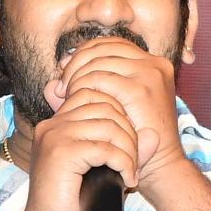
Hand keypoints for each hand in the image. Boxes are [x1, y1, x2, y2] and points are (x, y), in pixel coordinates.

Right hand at [19, 82, 139, 210]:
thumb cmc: (72, 206)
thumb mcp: (104, 171)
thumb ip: (125, 150)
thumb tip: (154, 134)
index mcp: (58, 124)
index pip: (95, 95)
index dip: (121, 116)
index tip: (128, 146)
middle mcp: (53, 125)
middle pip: (105, 106)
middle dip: (129, 133)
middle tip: (133, 162)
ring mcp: (55, 137)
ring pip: (108, 125)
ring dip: (129, 149)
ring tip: (130, 172)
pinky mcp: (61, 155)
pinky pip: (104, 148)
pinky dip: (123, 163)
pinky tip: (127, 180)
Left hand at [48, 36, 190, 197]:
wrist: (159, 166)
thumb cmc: (134, 143)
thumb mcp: (108, 112)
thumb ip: (81, 96)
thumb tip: (51, 85)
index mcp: (150, 63)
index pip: (109, 44)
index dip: (83, 54)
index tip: (65, 73)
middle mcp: (154, 63)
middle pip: (102, 47)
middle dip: (76, 63)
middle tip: (62, 86)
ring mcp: (150, 73)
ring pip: (98, 59)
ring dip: (76, 75)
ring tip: (68, 96)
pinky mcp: (142, 87)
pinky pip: (100, 77)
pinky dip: (83, 86)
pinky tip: (77, 101)